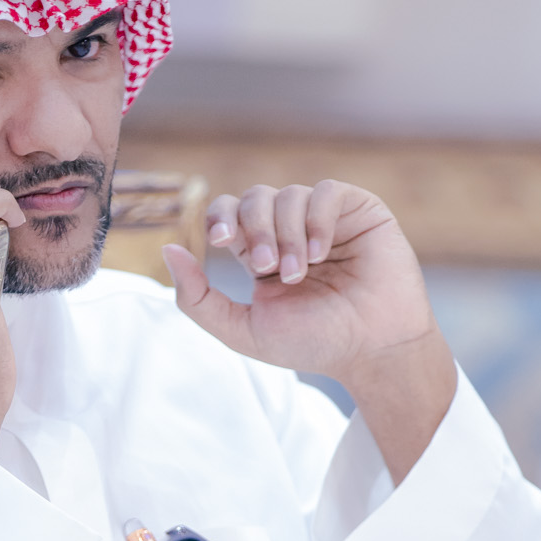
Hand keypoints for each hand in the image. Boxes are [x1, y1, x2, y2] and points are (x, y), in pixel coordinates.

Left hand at [163, 180, 456, 480]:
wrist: (372, 349)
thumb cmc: (314, 343)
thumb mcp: (243, 330)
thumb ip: (198, 298)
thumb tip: (168, 249)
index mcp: (260, 254)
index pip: (229, 214)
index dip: (220, 218)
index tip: (221, 242)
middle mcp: (290, 231)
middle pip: (253, 199)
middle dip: (254, 230)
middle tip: (268, 267)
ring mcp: (324, 218)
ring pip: (287, 195)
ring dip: (286, 233)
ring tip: (300, 271)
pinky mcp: (358, 210)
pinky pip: (325, 191)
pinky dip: (315, 219)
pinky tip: (320, 252)